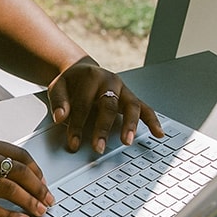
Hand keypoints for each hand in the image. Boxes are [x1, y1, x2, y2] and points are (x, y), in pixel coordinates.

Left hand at [47, 57, 163, 153]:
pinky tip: (158, 133)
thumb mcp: (58, 87)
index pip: (83, 104)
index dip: (77, 125)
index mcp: (91, 77)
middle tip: (99, 147)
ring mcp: (123, 89)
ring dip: (130, 125)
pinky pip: (145, 108)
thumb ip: (59, 101)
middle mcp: (110, 81)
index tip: (73, 143)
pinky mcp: (131, 98)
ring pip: (131, 106)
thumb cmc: (71, 82)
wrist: (82, 70)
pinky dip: (153, 121)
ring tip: (127, 141)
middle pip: (108, 106)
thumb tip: (60, 117)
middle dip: (103, 128)